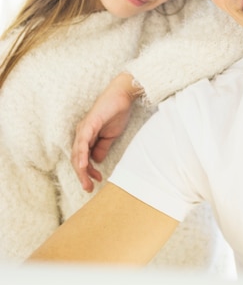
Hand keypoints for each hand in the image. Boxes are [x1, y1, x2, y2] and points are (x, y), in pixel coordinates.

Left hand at [71, 73, 142, 191]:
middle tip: (88, 188)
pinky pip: (82, 142)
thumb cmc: (117, 112)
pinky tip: (83, 166)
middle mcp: (82, 133)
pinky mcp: (89, 124)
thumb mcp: (110, 136)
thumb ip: (102, 148)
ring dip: (81, 170)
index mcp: (86, 136)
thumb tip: (97, 160)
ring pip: (78, 153)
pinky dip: (82, 155)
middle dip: (82, 175)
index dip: (87, 172)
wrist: (123, 96)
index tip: (95, 181)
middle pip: (77, 158)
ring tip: (86, 182)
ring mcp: (84, 128)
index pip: (82, 158)